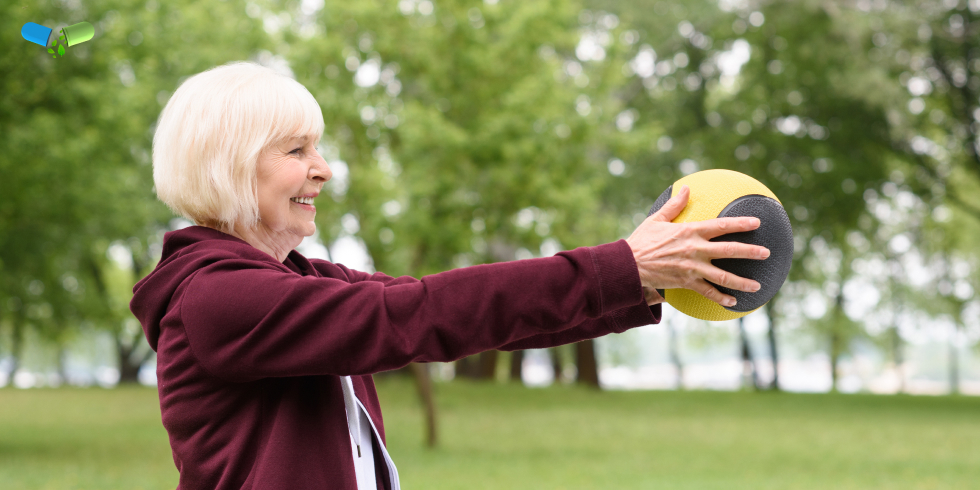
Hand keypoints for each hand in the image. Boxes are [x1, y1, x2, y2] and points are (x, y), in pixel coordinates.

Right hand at [626, 185, 770, 307]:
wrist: (629, 265)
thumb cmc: (642, 240)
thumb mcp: (657, 219)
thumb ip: (674, 205)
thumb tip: (686, 188)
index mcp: (690, 231)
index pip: (721, 226)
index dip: (740, 224)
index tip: (756, 223)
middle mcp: (695, 250)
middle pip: (729, 250)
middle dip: (751, 252)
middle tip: (766, 253)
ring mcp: (692, 268)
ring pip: (723, 276)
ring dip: (742, 282)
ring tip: (757, 286)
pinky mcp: (686, 282)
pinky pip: (707, 292)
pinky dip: (721, 298)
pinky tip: (732, 302)